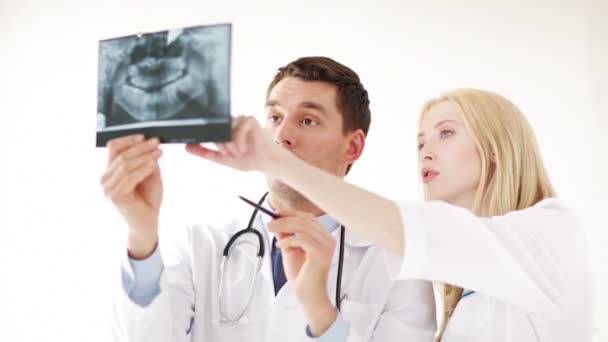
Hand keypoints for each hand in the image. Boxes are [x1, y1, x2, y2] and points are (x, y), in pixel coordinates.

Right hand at [100, 134, 162, 258]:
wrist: (147, 222)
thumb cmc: (148, 199)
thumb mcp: (148, 174)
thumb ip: (146, 160)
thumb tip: (150, 143)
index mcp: (110, 172)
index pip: (113, 148)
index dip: (128, 140)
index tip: (144, 136)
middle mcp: (105, 179)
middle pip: (121, 155)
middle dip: (141, 147)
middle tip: (156, 142)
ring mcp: (108, 189)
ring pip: (126, 165)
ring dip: (144, 156)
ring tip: (159, 152)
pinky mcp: (116, 196)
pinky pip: (130, 177)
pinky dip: (143, 168)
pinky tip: (154, 163)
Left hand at [185, 116, 282, 172]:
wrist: (266, 162)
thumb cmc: (247, 159)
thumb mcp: (222, 158)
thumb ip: (205, 152)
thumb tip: (186, 147)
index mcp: (223, 130)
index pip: (208, 127)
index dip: (205, 135)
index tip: (199, 141)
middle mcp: (230, 122)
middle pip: (217, 128)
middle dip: (221, 143)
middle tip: (229, 153)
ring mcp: (240, 120)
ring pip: (226, 127)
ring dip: (230, 143)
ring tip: (238, 152)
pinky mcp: (250, 120)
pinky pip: (238, 127)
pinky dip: (238, 140)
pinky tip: (243, 148)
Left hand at [267, 210, 337, 335]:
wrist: (308, 295)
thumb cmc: (302, 275)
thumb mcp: (291, 249)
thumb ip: (286, 235)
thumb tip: (276, 221)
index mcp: (323, 236)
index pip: (308, 218)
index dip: (291, 213)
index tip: (275, 213)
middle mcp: (328, 239)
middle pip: (305, 219)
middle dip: (284, 218)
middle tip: (269, 222)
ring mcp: (326, 246)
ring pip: (303, 226)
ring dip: (284, 226)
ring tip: (272, 231)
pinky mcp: (321, 253)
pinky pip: (302, 238)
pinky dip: (288, 239)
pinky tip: (280, 244)